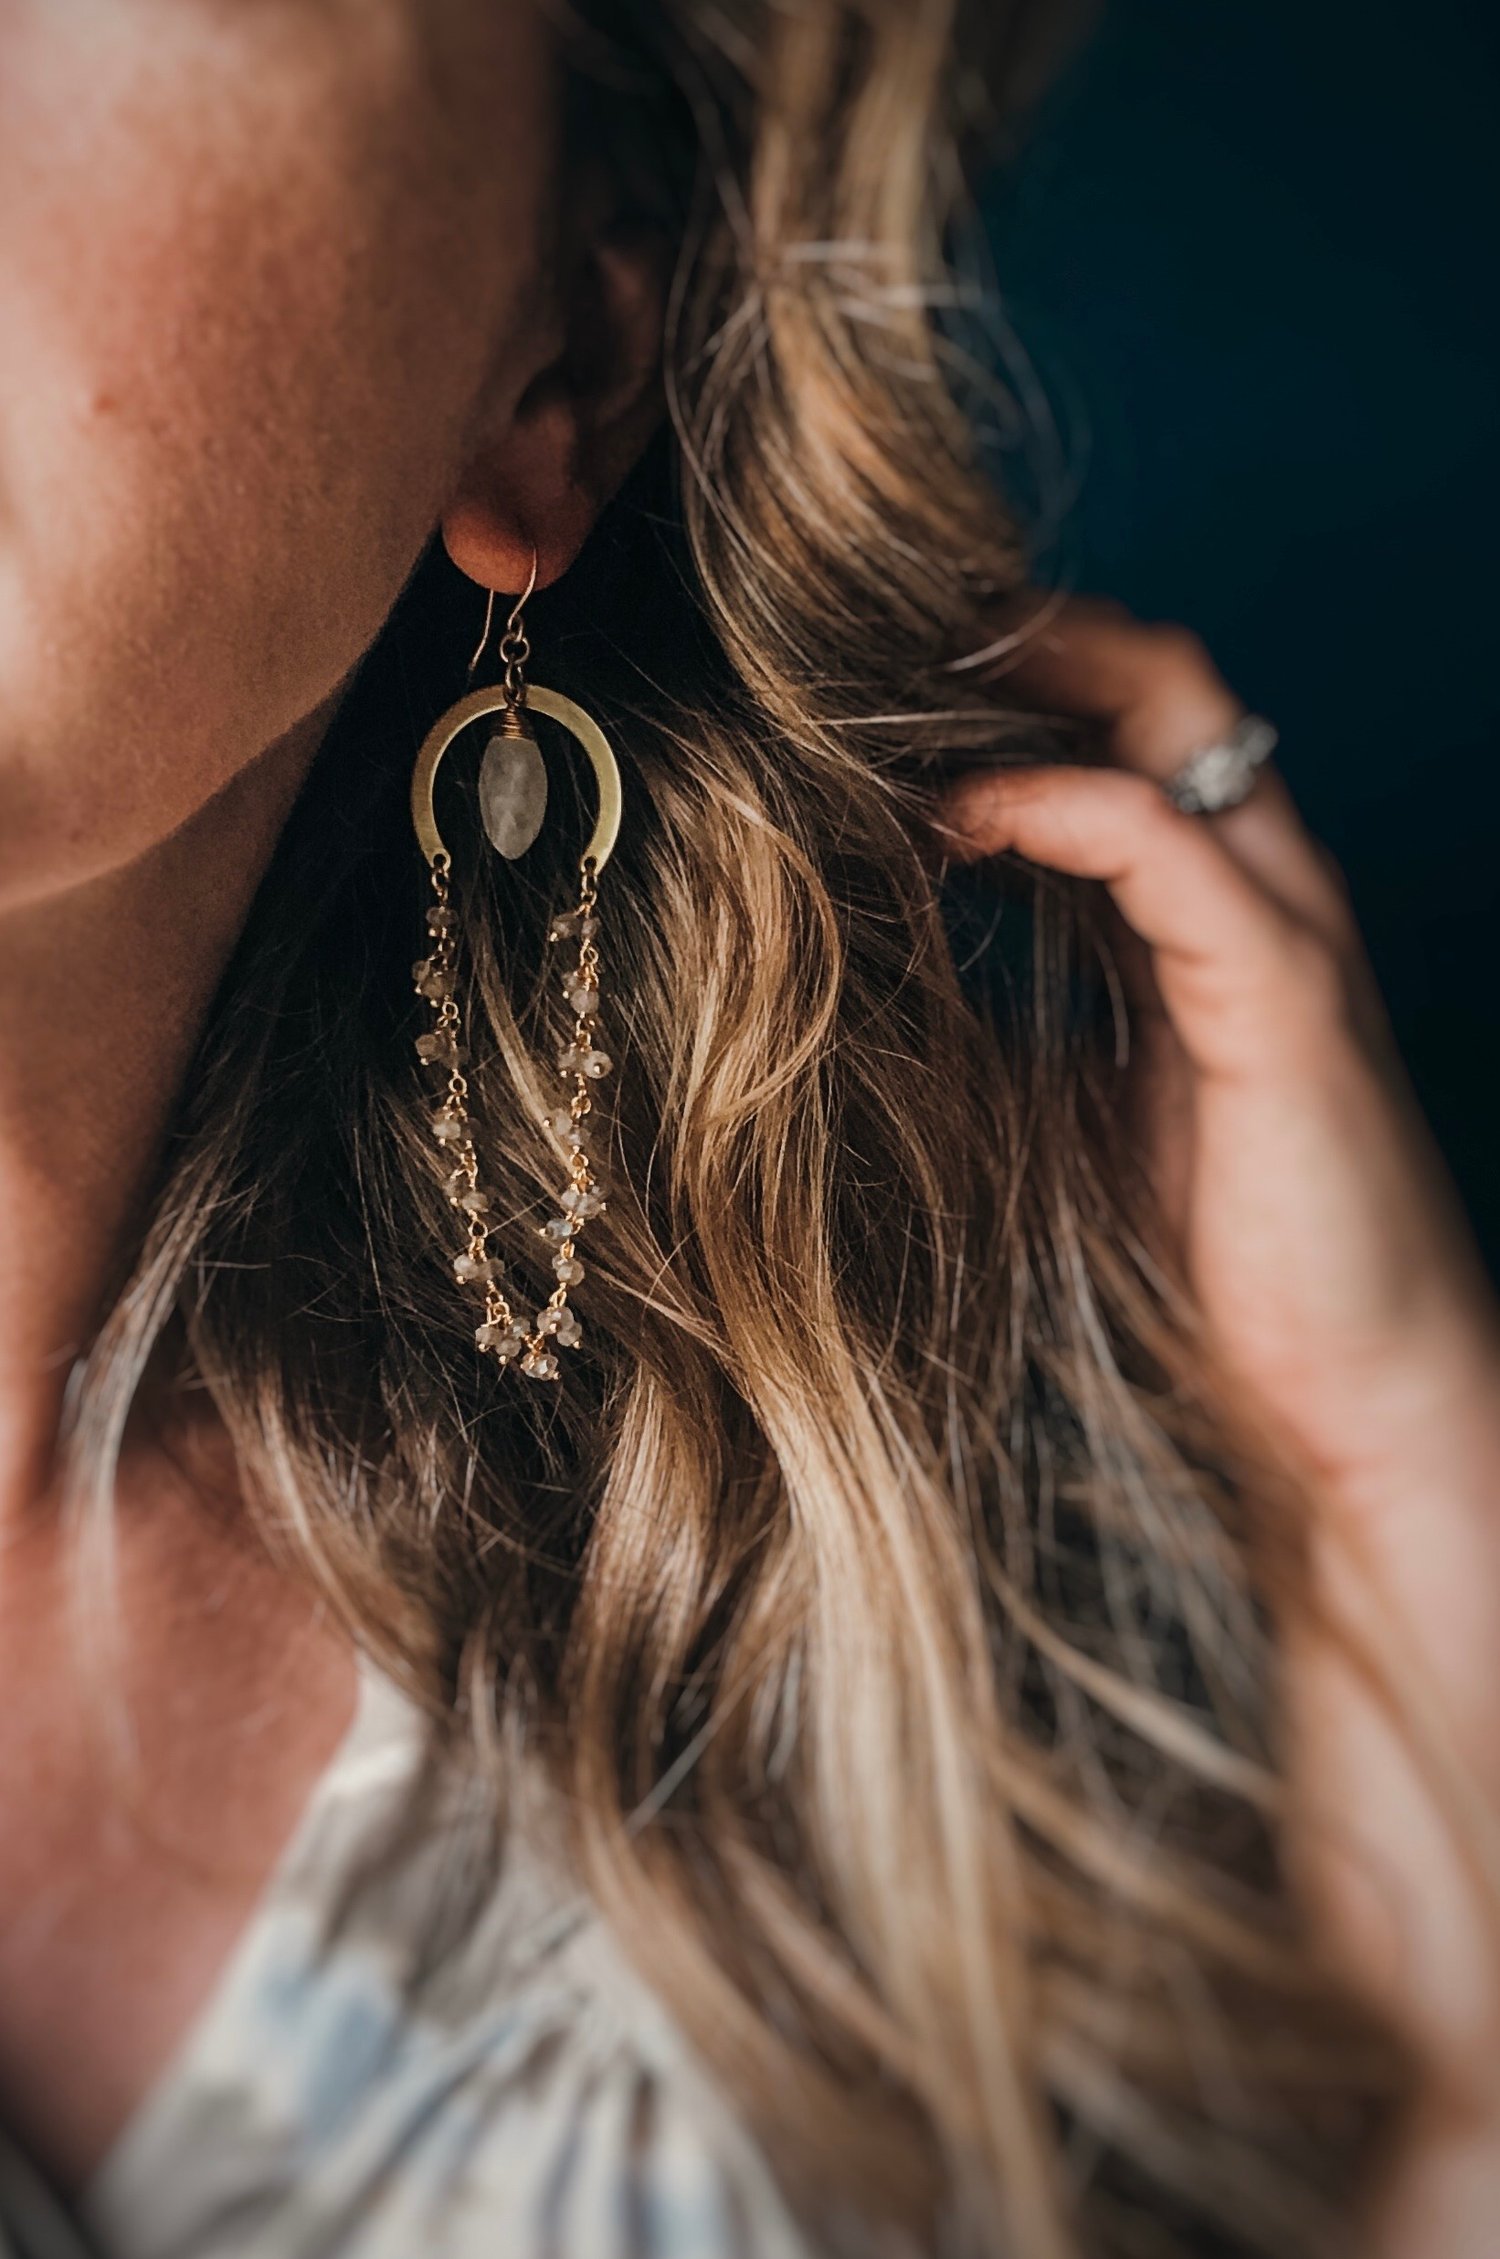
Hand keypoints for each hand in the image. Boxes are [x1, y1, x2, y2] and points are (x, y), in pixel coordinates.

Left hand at [936, 600, 1499, 2235]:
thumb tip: (843, 973)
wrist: (1344, 1398)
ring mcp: (1281, 926)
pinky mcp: (1284, 993)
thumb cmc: (1209, 1267)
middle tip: (864, 627)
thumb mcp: (1059, 1119)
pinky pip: (1164, 844)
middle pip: (1153, 678)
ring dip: (1026, 683)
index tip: (858, 684)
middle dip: (1015, 635)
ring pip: (1172, 719)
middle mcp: (1253, 888)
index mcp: (1201, 914)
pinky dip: (1050, 804)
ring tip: (884, 679)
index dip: (998, 688)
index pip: (1111, 733)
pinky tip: (946, 818)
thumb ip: (987, 1026)